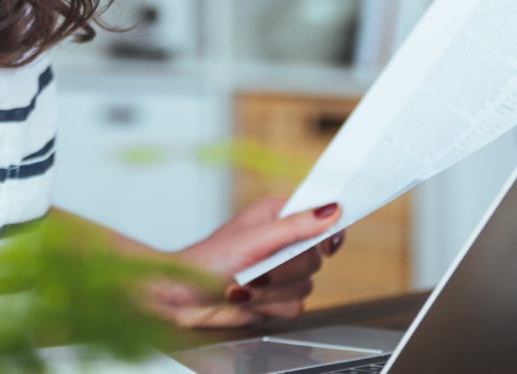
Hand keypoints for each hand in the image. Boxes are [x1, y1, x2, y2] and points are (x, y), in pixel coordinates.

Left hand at [146, 195, 345, 328]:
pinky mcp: (276, 298)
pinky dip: (269, 305)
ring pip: (306, 286)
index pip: (321, 216)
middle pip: (315, 259)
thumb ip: (294, 226)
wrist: (184, 297)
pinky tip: (247, 298)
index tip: (327, 245)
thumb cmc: (207, 260)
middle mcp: (282, 242)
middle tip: (259, 268)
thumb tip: (331, 210)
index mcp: (277, 216)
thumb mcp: (253, 238)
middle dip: (285, 269)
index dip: (330, 230)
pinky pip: (295, 307)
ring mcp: (280, 271)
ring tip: (245, 283)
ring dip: (272, 290)